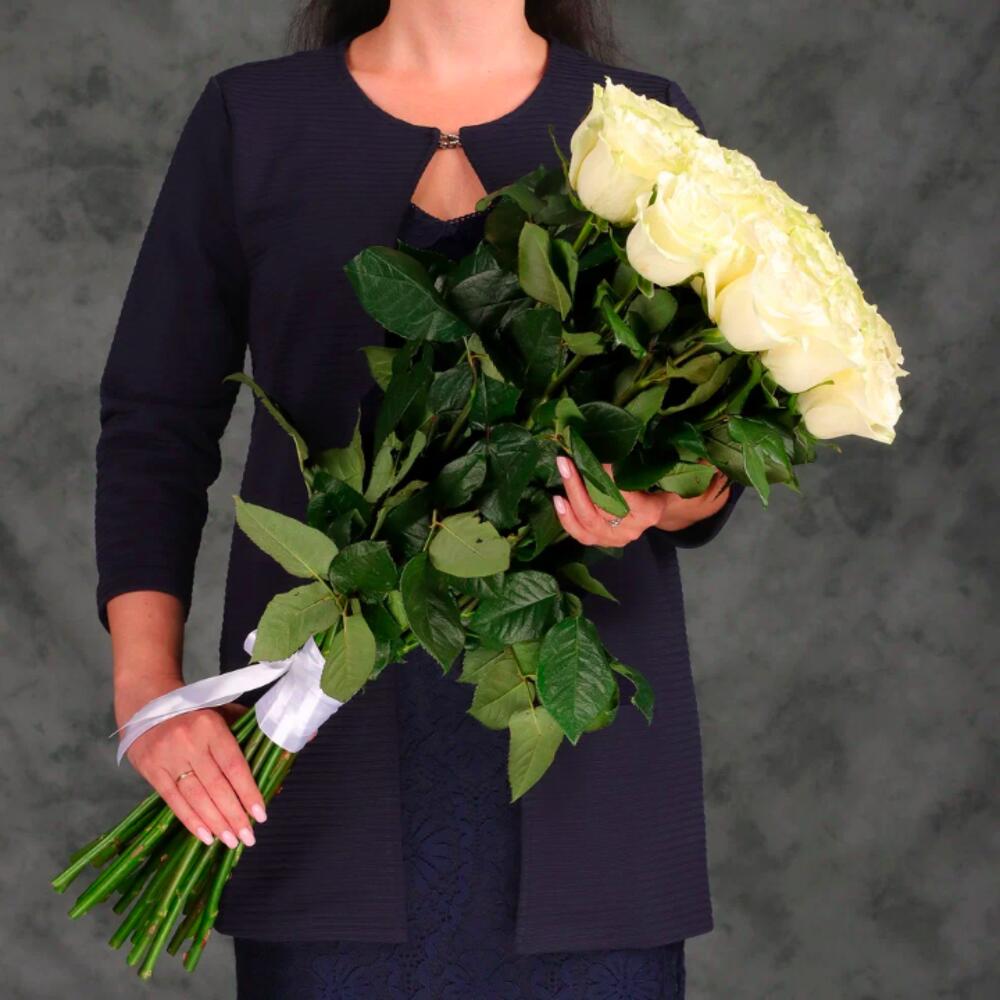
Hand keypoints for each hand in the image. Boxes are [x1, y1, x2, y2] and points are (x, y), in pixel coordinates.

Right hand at [116, 680, 266, 849]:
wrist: (146, 702)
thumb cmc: (193, 710)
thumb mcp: (221, 710)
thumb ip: (246, 728)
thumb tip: (282, 745)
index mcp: (210, 726)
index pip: (233, 765)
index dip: (247, 791)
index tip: (260, 814)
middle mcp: (189, 742)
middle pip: (215, 786)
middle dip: (234, 815)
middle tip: (249, 838)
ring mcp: (167, 758)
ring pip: (195, 796)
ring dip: (215, 822)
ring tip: (230, 841)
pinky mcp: (151, 770)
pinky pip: (173, 800)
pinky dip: (190, 820)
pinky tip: (205, 836)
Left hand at [552, 455, 730, 547]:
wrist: (661, 509)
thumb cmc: (666, 486)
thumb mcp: (676, 473)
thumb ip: (682, 462)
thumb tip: (695, 452)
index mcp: (650, 512)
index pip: (626, 496)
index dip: (610, 477)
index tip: (599, 457)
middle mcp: (632, 530)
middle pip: (602, 509)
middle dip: (581, 484)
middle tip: (567, 459)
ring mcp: (615, 538)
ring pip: (588, 523)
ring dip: (571, 496)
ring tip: (563, 471)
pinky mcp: (602, 540)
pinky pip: (581, 534)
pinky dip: (567, 519)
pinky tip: (558, 499)